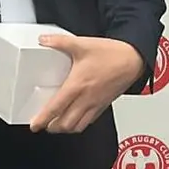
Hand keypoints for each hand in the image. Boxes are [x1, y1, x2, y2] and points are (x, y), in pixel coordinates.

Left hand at [28, 34, 144, 133]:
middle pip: (66, 123)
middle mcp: (86, 99)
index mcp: (78, 85)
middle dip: (52, 127)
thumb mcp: (82, 44)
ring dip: (65, 128)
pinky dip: (79, 124)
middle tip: (43, 124)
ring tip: (56, 125)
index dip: (43, 119)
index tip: (34, 125)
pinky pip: (89, 121)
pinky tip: (75, 119)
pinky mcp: (104, 105)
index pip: (56, 107)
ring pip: (78, 126)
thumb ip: (60, 42)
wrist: (133, 59)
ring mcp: (96, 104)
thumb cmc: (112, 54)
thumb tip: (44, 40)